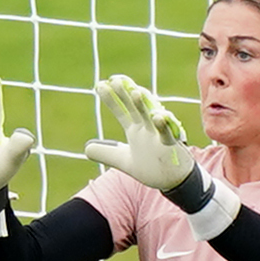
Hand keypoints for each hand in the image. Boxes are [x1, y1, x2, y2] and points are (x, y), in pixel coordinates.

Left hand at [83, 75, 196, 192]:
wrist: (173, 180)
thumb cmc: (152, 167)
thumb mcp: (124, 161)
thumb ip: (106, 153)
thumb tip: (86, 148)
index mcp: (135, 129)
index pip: (121, 110)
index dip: (111, 99)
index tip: (100, 85)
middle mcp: (146, 127)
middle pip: (135, 107)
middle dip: (126, 93)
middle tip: (115, 79)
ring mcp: (159, 134)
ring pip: (152, 116)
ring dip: (145, 104)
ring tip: (136, 91)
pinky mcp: (171, 145)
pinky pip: (168, 133)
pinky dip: (164, 125)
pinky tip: (159, 115)